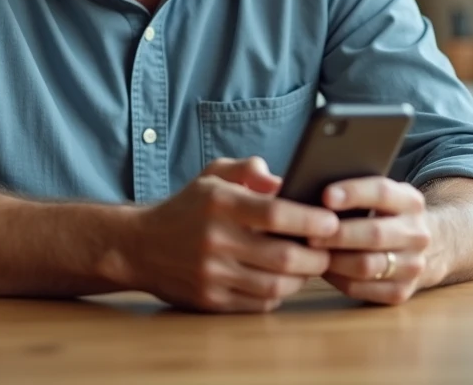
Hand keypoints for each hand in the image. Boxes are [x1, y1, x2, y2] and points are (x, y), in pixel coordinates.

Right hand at [129, 157, 338, 312]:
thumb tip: (282, 181)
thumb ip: (248, 169)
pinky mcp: (210, 301)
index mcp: (220, 204)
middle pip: (283, 256)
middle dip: (316, 256)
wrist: (140, 246)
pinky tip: (283, 281)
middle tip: (329, 249)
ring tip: (309, 265)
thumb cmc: (187, 207)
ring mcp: (212, 275)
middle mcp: (216, 240)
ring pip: (275, 285)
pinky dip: (278, 294)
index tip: (332, 222)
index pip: (275, 213)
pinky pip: (258, 304)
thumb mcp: (212, 175)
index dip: (310, 220)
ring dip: (301, 278)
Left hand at [310, 177, 433, 305]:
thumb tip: (312, 192)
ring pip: (368, 265)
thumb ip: (357, 193)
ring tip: (312, 253)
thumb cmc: (384, 215)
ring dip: (335, 260)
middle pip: (375, 234)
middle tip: (309, 234)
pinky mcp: (402, 292)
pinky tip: (323, 269)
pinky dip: (337, 279)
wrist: (423, 246)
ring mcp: (413, 265)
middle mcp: (418, 234)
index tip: (325, 196)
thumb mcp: (381, 196)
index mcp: (410, 202)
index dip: (353, 193)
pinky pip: (362, 288)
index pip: (382, 193)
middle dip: (338, 234)